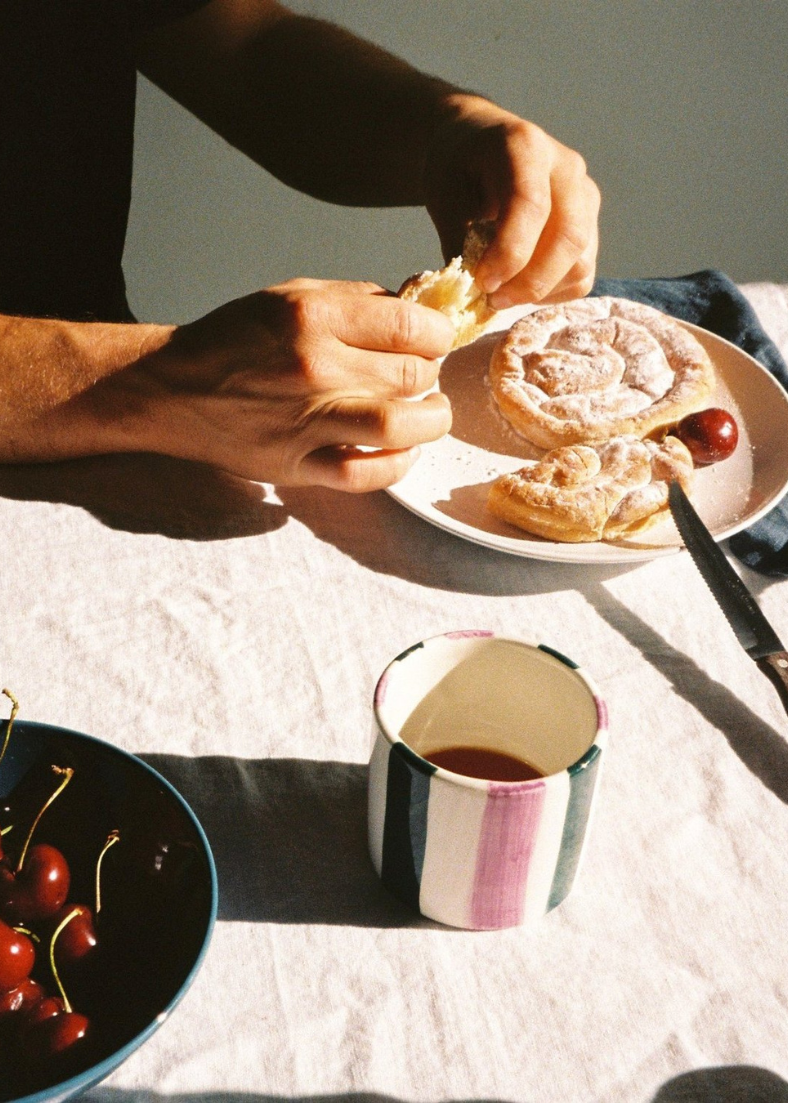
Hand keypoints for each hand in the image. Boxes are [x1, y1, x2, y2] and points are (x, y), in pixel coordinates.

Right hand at [131, 279, 453, 490]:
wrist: (173, 389)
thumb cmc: (234, 339)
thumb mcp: (290, 295)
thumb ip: (356, 302)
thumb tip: (417, 313)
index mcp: (313, 316)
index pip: (411, 326)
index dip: (438, 334)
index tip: (435, 340)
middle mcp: (313, 367)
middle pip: (413, 374)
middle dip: (432, 374)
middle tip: (424, 375)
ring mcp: (306, 420)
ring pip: (400, 426)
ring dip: (431, 421)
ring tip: (431, 413)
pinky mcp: (297, 464)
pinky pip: (365, 474)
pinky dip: (397, 465)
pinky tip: (404, 450)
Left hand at [424, 94, 600, 308]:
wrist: (479, 150)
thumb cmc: (458, 171)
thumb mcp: (443, 194)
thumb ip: (457, 238)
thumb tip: (467, 290)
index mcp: (526, 147)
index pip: (532, 205)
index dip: (509, 252)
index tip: (482, 282)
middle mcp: (567, 169)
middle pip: (568, 236)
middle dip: (529, 281)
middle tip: (492, 300)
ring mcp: (585, 198)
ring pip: (580, 261)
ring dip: (539, 291)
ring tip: (501, 296)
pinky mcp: (590, 227)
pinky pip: (582, 275)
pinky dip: (551, 294)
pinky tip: (519, 291)